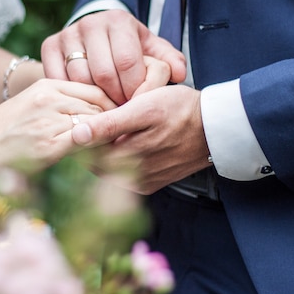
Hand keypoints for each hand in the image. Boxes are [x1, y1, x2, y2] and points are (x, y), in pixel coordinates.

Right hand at [0, 79, 115, 178]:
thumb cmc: (1, 132)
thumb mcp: (30, 107)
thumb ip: (60, 106)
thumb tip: (93, 115)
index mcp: (47, 86)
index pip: (95, 89)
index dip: (113, 105)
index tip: (121, 120)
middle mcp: (50, 98)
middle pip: (100, 104)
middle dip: (117, 120)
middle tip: (126, 136)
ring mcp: (50, 120)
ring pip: (97, 122)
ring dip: (110, 135)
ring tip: (118, 148)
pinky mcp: (49, 145)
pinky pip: (87, 142)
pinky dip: (99, 149)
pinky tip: (102, 159)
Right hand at [41, 9, 186, 104]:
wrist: (96, 36)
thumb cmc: (128, 48)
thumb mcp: (150, 51)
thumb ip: (168, 61)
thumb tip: (179, 74)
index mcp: (119, 21)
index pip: (127, 61)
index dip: (133, 88)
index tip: (137, 103)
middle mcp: (91, 23)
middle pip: (102, 73)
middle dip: (114, 98)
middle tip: (121, 111)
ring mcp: (67, 34)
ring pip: (79, 79)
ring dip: (93, 100)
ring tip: (105, 110)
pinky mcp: (49, 45)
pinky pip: (57, 78)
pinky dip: (70, 95)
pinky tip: (84, 103)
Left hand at [70, 85, 210, 194]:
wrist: (216, 127)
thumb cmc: (180, 110)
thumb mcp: (143, 109)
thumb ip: (108, 124)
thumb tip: (77, 135)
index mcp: (123, 160)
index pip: (82, 154)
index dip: (80, 135)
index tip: (83, 117)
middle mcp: (129, 179)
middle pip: (93, 163)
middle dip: (90, 144)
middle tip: (97, 119)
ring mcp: (141, 183)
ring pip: (108, 169)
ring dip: (104, 152)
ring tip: (113, 128)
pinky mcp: (151, 184)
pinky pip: (124, 175)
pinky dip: (119, 159)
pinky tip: (127, 141)